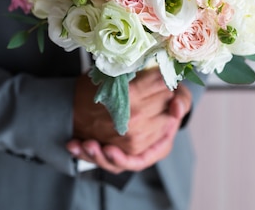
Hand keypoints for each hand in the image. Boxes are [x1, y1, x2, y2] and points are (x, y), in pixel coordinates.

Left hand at [68, 80, 191, 173]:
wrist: (145, 90)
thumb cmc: (163, 94)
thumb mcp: (176, 95)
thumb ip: (181, 100)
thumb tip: (177, 107)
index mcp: (158, 145)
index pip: (142, 158)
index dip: (125, 158)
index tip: (110, 149)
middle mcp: (141, 152)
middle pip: (121, 163)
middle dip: (104, 158)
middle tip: (90, 146)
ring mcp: (124, 151)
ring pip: (107, 162)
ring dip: (93, 155)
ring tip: (83, 145)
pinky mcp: (110, 146)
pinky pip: (96, 155)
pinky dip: (83, 151)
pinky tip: (73, 144)